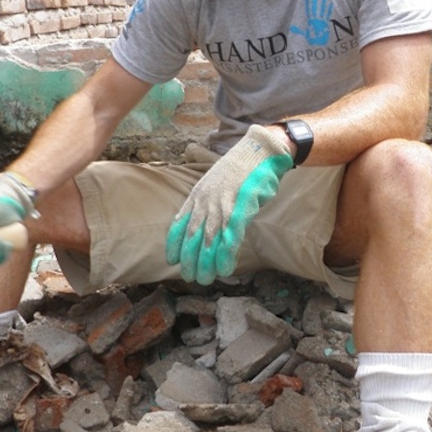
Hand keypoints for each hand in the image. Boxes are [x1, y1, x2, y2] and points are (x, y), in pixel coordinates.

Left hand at [166, 125, 293, 285]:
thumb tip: (206, 220)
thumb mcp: (215, 183)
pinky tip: (225, 269)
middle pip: (192, 236)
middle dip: (189, 260)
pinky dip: (225, 256)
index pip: (179, 223)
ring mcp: (222, 205)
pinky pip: (230, 238)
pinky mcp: (240, 209)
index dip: (174, 244)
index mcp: (198, 195)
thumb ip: (208, 201)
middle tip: (190, 277)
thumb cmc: (241, 168)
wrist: (260, 152)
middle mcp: (206, 202)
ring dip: (206, 263)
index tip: (171, 260)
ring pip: (209, 241)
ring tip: (206, 279)